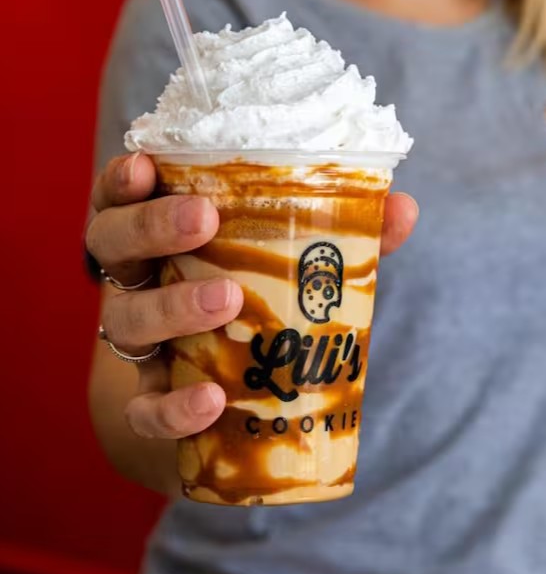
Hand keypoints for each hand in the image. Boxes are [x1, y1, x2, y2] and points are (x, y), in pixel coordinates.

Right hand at [87, 153, 417, 441]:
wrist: (222, 398)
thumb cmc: (257, 307)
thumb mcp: (290, 264)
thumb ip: (344, 236)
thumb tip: (404, 208)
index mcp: (165, 238)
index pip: (123, 197)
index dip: (124, 178)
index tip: (147, 165)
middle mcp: (139, 283)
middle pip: (112, 244)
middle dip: (150, 226)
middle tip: (203, 220)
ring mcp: (141, 343)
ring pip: (124, 320)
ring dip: (171, 307)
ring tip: (227, 300)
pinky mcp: (149, 402)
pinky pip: (143, 409)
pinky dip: (172, 408)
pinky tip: (212, 402)